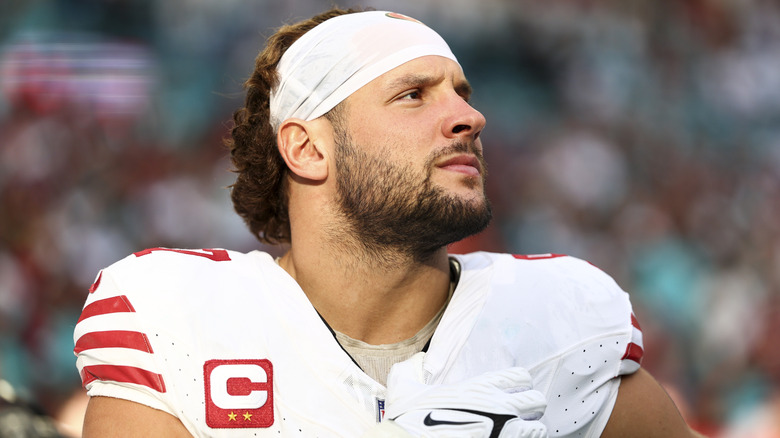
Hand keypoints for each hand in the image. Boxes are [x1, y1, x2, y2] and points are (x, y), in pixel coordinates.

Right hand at [365, 353, 547, 437]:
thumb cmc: (411, 420)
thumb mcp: (404, 390)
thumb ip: (408, 373)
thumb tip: (408, 363)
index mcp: (479, 387)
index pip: (519, 377)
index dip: (520, 383)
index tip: (517, 388)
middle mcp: (498, 405)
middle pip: (535, 400)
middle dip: (531, 406)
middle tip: (524, 412)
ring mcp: (505, 429)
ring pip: (538, 426)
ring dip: (532, 428)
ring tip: (522, 432)